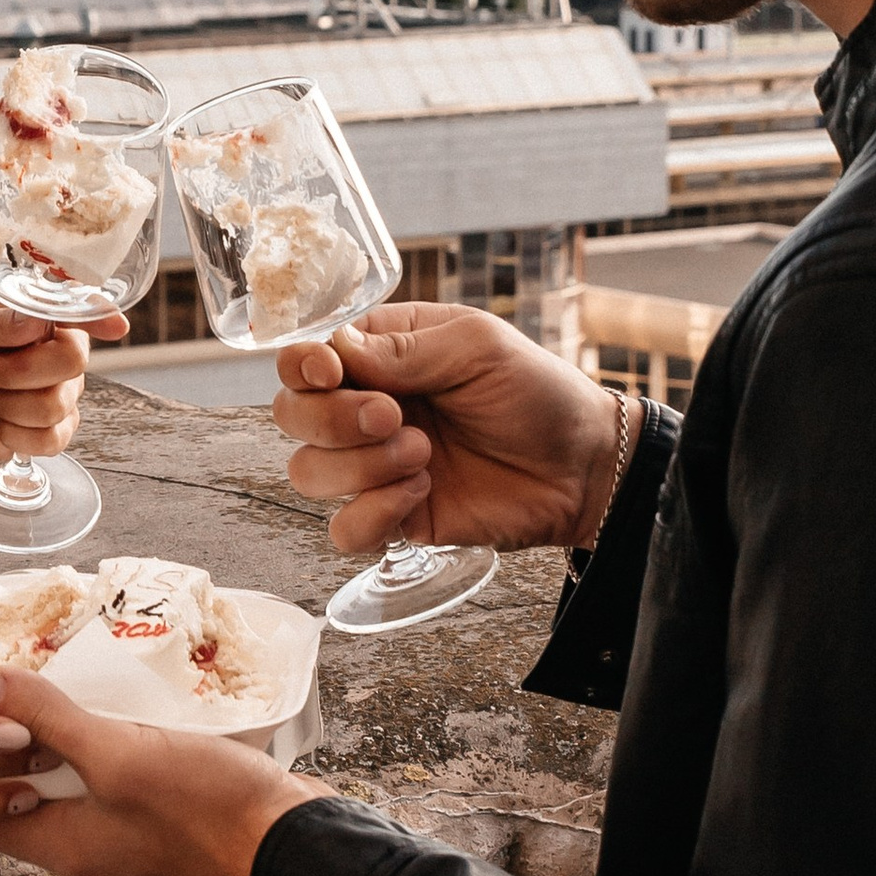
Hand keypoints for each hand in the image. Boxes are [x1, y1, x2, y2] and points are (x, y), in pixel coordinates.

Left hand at [0, 293, 129, 484]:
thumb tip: (37, 320)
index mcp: (34, 314)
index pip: (79, 310)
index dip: (99, 315)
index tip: (116, 326)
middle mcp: (53, 349)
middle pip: (75, 359)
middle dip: (22, 370)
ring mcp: (55, 391)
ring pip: (59, 403)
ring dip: (10, 404)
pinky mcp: (47, 430)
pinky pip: (54, 438)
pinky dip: (17, 434)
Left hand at [0, 669, 315, 875]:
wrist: (301, 853)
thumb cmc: (209, 811)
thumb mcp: (120, 754)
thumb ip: (50, 721)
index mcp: (67, 848)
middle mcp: (94, 853)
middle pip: (30, 797)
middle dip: (15, 742)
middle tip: (8, 678)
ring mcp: (136, 845)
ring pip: (80, 790)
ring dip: (68, 742)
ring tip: (65, 682)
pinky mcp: (173, 829)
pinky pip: (124, 787)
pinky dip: (114, 751)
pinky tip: (131, 713)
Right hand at [276, 303, 622, 554]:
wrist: (583, 466)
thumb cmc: (536, 391)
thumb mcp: (476, 346)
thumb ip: (402, 349)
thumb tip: (333, 350)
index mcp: (381, 355)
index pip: (305, 359)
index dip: (303, 368)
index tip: (333, 374)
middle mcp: (367, 409)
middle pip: (292, 416)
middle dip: (332, 420)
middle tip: (394, 417)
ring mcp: (377, 466)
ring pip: (307, 473)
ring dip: (359, 466)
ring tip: (423, 454)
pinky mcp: (395, 517)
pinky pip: (343, 529)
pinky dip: (370, 513)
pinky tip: (418, 493)